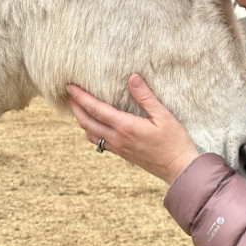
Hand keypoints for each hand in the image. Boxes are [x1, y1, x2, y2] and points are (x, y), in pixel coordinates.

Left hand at [66, 74, 199, 184]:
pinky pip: (99, 142)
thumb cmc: (174, 141)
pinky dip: (91, 131)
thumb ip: (146, 97)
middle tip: (68, 94)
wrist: (178, 168)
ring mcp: (118, 148)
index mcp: (125, 127)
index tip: (69, 87)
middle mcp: (117, 138)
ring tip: (78, 108)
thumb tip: (132, 78)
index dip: (80, 97)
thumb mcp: (164, 115)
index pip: (96, 109)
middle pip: (86, 122)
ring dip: (81, 120)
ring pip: (90, 134)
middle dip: (75, 107)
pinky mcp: (122, 154)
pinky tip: (95, 125)